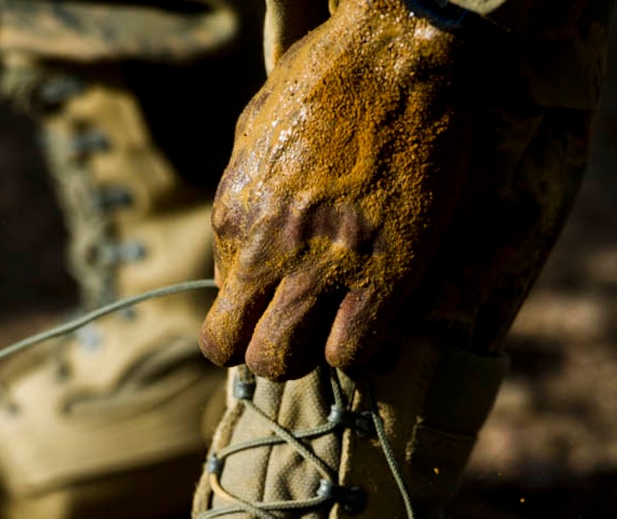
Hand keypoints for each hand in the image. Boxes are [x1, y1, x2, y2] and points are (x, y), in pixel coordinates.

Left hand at [199, 0, 477, 379]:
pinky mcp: (380, 277)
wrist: (396, 54)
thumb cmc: (329, 78)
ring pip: (283, 364)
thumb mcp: (256, 131)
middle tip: (301, 328)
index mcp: (232, 217)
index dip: (253, 309)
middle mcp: (266, 252)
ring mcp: (320, 269)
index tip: (283, 295)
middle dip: (264, 350)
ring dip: (309, 357)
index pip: (220, 302)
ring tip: (337, 328)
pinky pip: (349, 355)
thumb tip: (245, 237)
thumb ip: (246, 194)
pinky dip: (361, 351)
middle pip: (235, 351)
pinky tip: (376, 323)